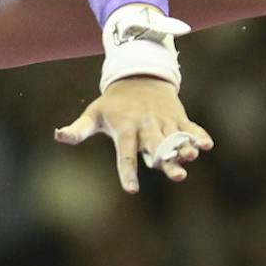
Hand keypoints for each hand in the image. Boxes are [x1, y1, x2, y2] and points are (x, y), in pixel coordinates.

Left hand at [54, 75, 213, 192]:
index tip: (131, 190)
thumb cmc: (113, 103)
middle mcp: (146, 125)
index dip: (127, 171)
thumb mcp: (94, 114)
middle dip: (166, 161)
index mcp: (125, 128)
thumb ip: (78, 129)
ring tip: (192, 157)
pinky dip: (198, 134)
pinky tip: (207, 145)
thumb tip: (58, 136)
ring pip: (175, 137)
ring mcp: (164, 120)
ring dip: (184, 147)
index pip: (125, 153)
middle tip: (177, 176)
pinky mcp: (178, 116)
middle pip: (155, 146)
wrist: (138, 75)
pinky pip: (190, 126)